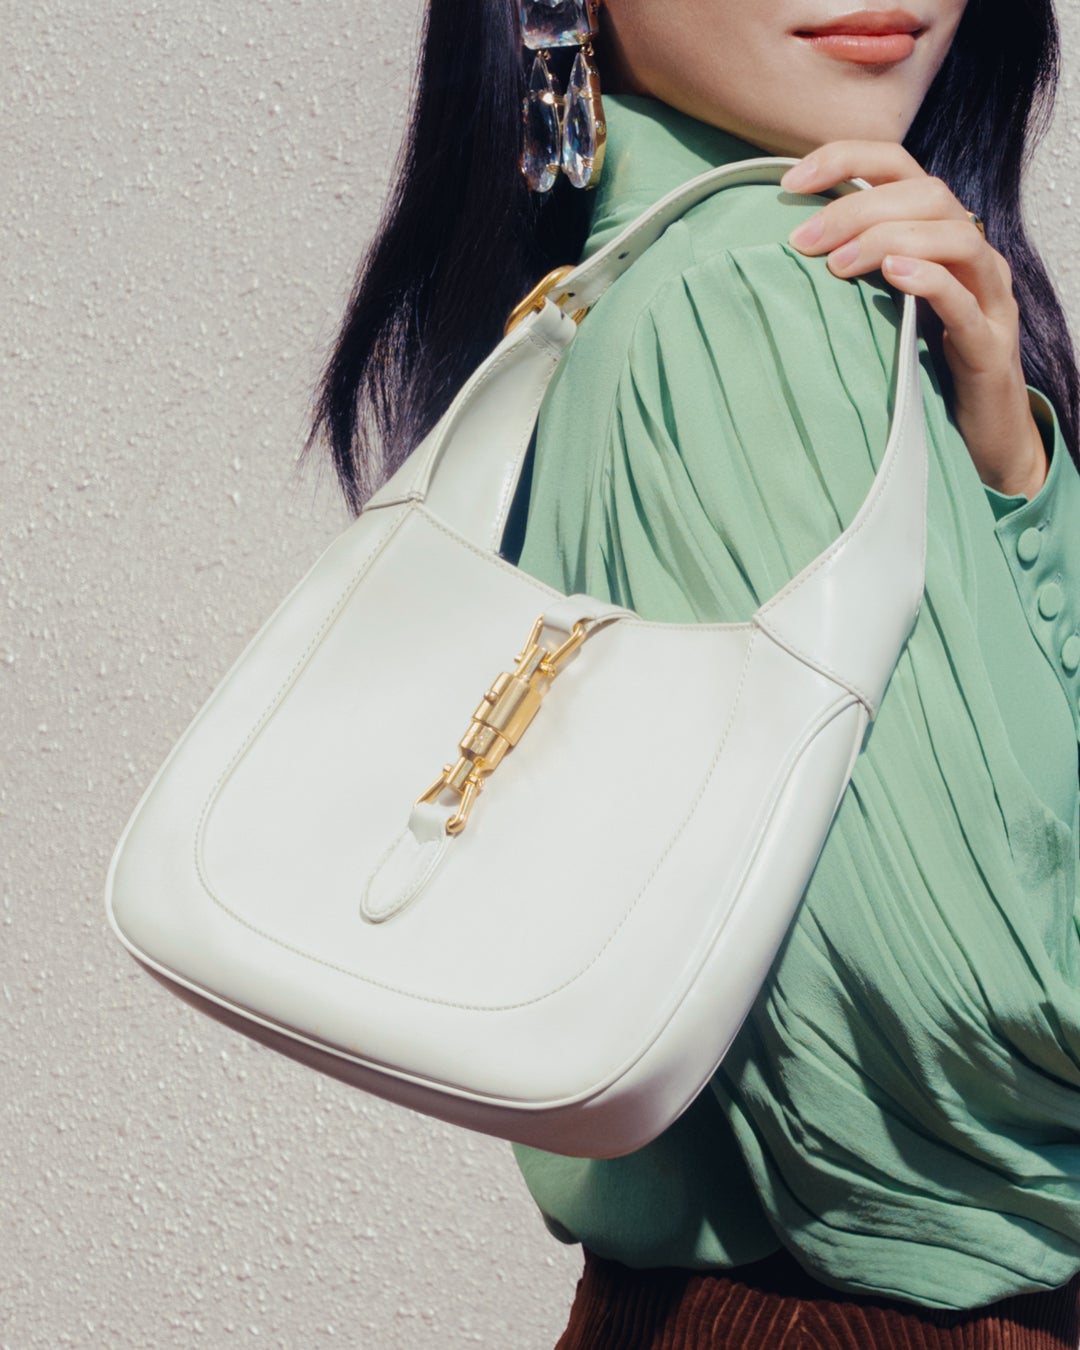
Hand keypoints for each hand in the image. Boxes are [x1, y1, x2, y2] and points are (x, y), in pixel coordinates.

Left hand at [780, 141, 1047, 500]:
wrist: (980, 428)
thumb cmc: (920, 362)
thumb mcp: (877, 307)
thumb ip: (846, 270)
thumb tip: (775, 254)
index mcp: (937, 232)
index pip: (898, 165)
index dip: (846, 159)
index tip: (789, 181)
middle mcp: (970, 251)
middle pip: (926, 193)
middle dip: (857, 207)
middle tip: (802, 242)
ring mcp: (987, 294)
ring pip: (954, 235)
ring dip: (889, 239)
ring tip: (837, 264)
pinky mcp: (991, 341)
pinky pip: (966, 297)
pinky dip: (930, 279)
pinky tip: (893, 276)